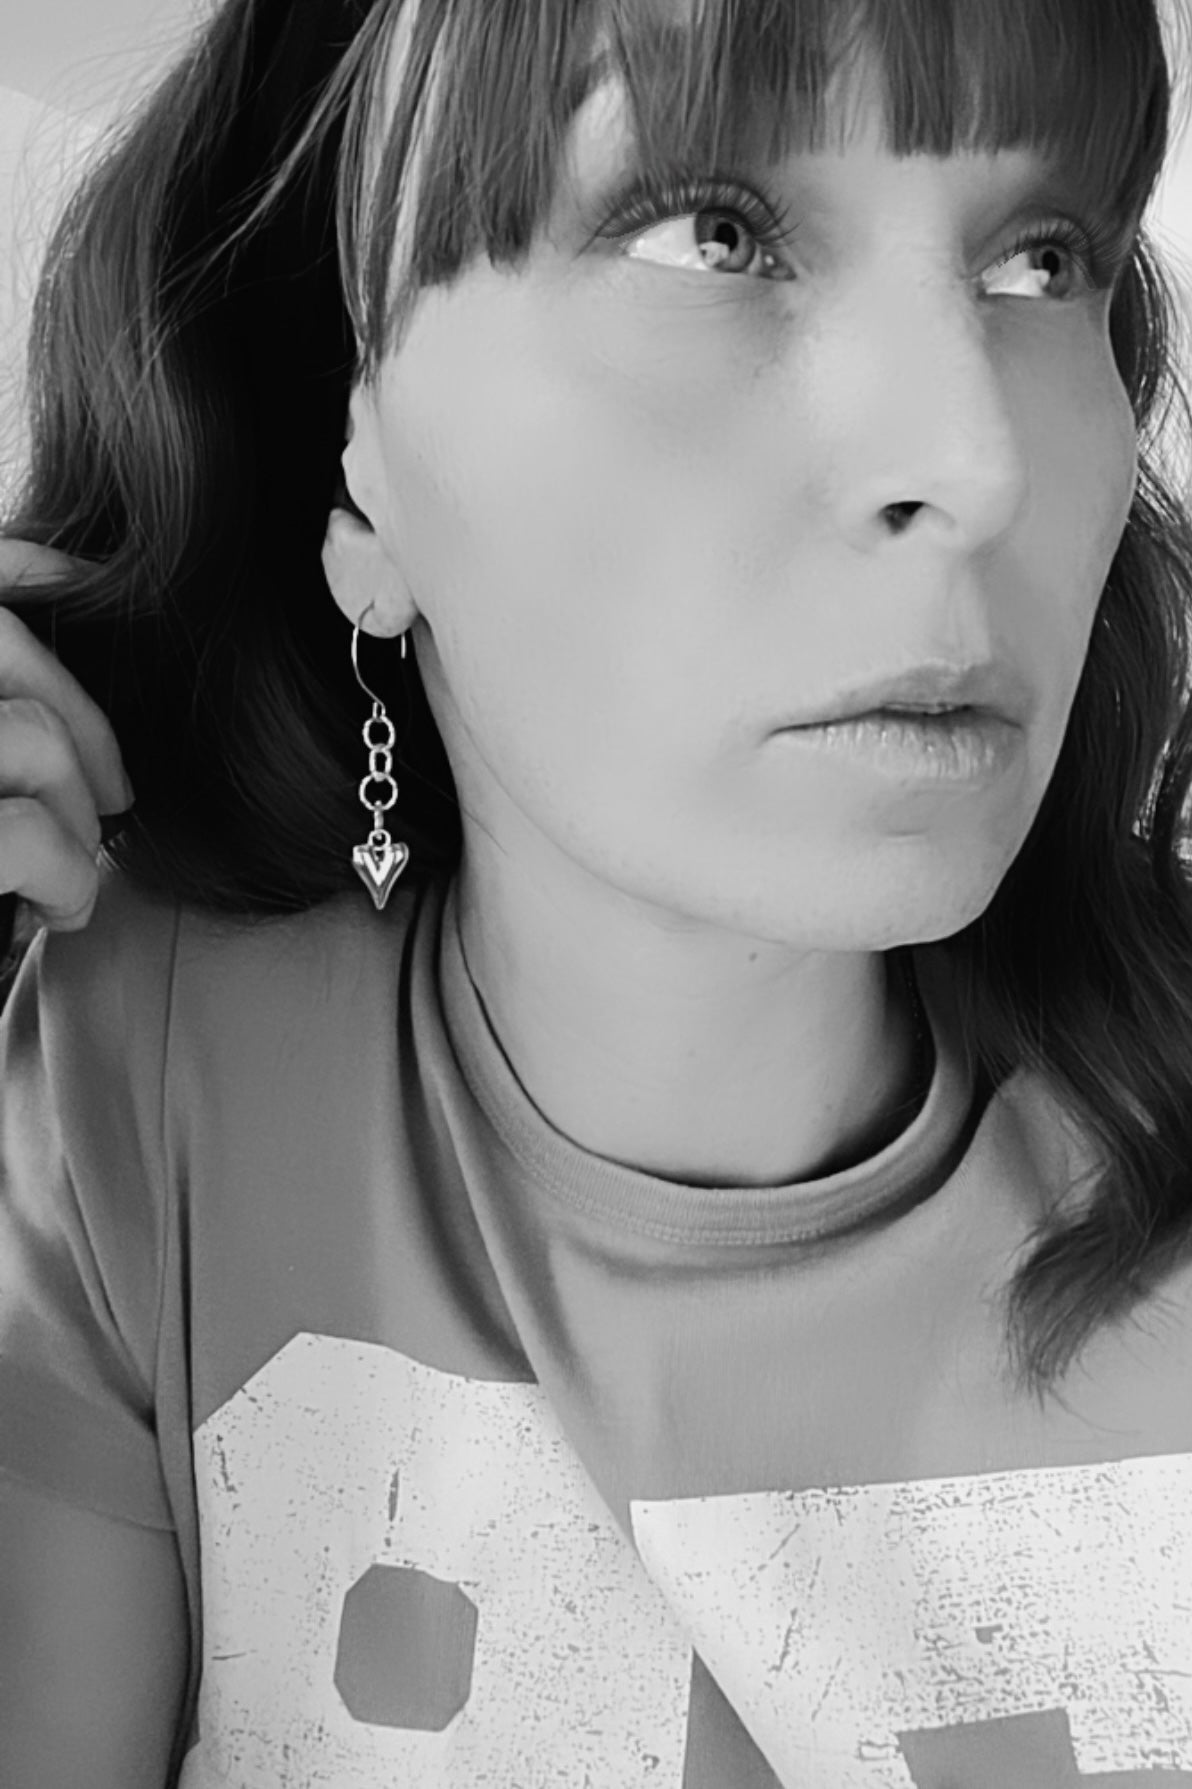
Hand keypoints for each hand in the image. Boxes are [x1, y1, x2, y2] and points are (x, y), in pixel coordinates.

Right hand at [0, 540, 133, 933]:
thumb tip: (59, 588)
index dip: (18, 564)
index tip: (85, 586)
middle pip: (2, 646)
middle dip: (85, 724)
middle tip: (114, 803)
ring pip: (28, 739)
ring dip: (79, 818)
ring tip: (66, 880)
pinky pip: (25, 832)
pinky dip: (67, 877)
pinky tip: (54, 912)